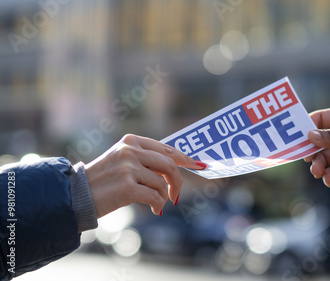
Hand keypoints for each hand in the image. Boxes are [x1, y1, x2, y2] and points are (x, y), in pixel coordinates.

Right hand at [84, 134, 205, 216]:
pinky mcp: (128, 186)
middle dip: (177, 182)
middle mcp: (130, 151)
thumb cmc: (103, 181)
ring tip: (155, 204)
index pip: (166, 148)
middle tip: (176, 195)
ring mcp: (129, 168)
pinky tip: (154, 210)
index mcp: (131, 141)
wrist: (76, 196)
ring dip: (163, 197)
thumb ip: (146, 160)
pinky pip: (155, 196)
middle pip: (169, 164)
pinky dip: (158, 205)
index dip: (184, 158)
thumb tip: (175, 166)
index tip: (199, 165)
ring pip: (162, 183)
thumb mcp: (123, 161)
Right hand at [304, 105, 329, 199]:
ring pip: (322, 158)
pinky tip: (329, 179)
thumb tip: (309, 136)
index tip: (294, 136)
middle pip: (317, 141)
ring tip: (318, 171)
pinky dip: (327, 176)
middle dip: (310, 150)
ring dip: (318, 165)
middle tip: (306, 158)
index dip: (307, 127)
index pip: (321, 119)